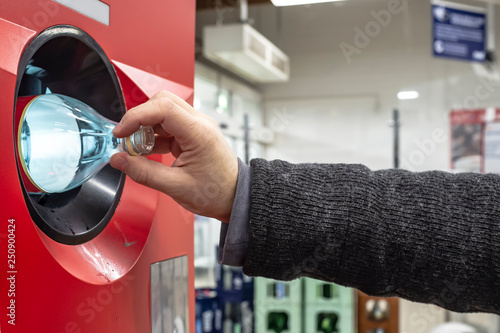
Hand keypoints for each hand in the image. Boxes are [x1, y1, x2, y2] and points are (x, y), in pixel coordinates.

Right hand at [110, 90, 237, 222]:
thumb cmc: (216, 193)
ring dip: (145, 127)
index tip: (120, 133)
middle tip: (126, 139)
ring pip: (164, 112)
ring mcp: (198, 127)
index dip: (136, 116)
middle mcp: (200, 124)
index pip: (163, 107)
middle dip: (139, 118)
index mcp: (199, 133)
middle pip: (162, 102)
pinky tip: (146, 152)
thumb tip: (118, 160)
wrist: (236, 196)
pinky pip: (169, 126)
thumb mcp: (176, 187)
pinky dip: (154, 135)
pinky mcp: (194, 134)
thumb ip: (144, 173)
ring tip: (135, 150)